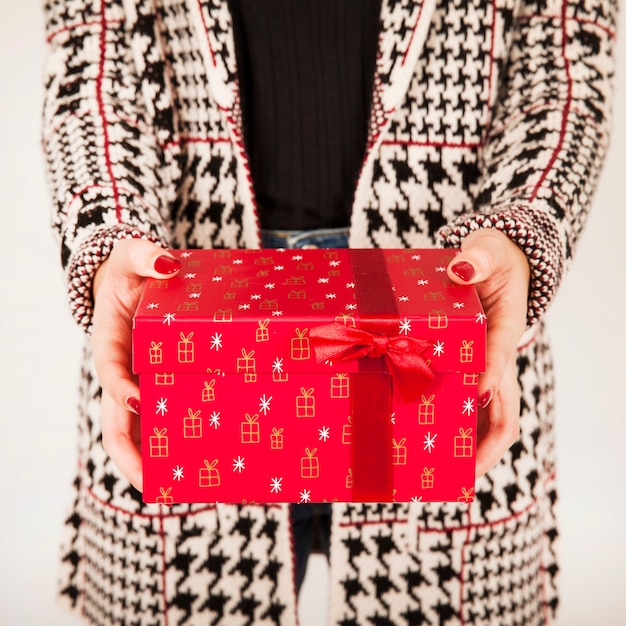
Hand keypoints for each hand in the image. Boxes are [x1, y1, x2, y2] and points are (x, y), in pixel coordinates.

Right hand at [90, 238, 180, 490]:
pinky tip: (196, 462)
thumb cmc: (129, 271)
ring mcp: (137, 384)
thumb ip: (145, 256)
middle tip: (153, 485)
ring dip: (152, 462)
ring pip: (136, 431)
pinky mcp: (154, 386)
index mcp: (109, 342)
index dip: (120, 387)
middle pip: (115, 421)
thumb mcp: (133, 256)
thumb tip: (166, 262)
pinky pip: (158, 420)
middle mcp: (120, 372)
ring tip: (181, 490)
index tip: (138, 398)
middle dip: (130, 455)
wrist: (130, 281)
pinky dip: (170, 444)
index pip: (109, 369)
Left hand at [446, 229, 529, 476]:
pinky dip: (457, 429)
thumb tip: (461, 269)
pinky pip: (469, 407)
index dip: (492, 375)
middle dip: (486, 444)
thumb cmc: (493, 257)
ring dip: (472, 449)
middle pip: (505, 409)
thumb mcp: (488, 248)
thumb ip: (478, 255)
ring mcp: (486, 370)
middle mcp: (499, 357)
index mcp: (506, 328)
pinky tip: (431, 445)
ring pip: (489, 417)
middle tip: (462, 474)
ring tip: (444, 477)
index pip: (503, 355)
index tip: (478, 393)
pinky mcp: (471, 371)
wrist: (495, 263)